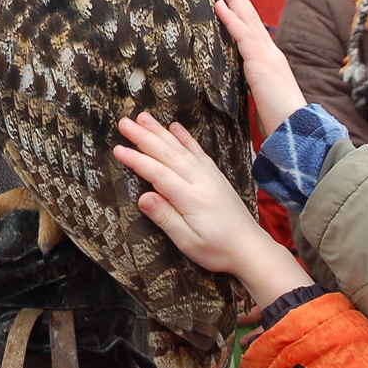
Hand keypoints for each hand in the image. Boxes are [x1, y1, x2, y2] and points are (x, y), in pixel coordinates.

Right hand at [114, 112, 311, 309]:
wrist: (250, 248)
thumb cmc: (216, 250)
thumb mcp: (188, 242)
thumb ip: (165, 218)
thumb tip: (143, 198)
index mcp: (191, 199)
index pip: (158, 174)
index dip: (137, 160)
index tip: (117, 149)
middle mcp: (200, 181)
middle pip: (168, 154)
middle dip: (144, 137)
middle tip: (123, 123)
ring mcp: (210, 176)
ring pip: (181, 148)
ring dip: (160, 132)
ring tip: (143, 117)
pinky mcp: (216, 176)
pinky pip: (198, 151)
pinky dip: (185, 138)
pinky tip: (175, 127)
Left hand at [215, 0, 305, 135]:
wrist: (295, 128)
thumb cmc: (279, 117)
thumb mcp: (263, 95)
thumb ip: (254, 84)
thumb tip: (243, 84)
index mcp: (270, 59)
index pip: (254, 30)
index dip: (243, 11)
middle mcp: (270, 52)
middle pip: (252, 17)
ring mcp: (266, 55)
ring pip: (248, 20)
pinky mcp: (260, 63)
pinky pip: (242, 36)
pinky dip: (231, 19)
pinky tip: (222, 5)